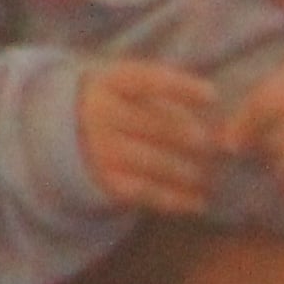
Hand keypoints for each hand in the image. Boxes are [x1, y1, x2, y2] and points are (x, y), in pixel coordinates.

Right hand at [76, 61, 220, 213]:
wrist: (66, 135)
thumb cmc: (119, 104)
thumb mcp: (130, 87)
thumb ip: (166, 94)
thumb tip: (214, 111)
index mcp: (110, 83)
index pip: (149, 81)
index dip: (182, 88)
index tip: (212, 96)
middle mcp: (101, 115)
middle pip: (156, 125)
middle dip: (192, 137)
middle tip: (217, 146)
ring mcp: (101, 149)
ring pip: (155, 162)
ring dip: (189, 172)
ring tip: (214, 177)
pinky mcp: (105, 181)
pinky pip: (145, 192)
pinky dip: (175, 200)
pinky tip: (198, 203)